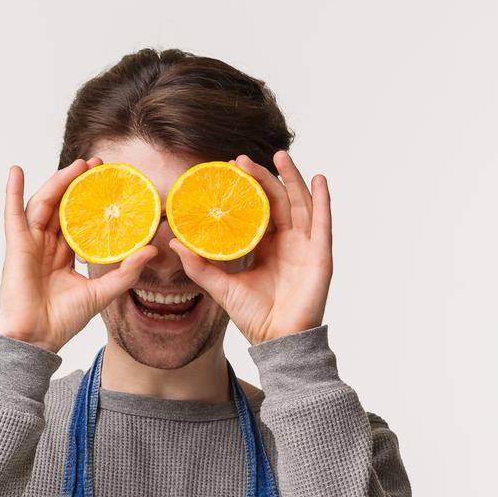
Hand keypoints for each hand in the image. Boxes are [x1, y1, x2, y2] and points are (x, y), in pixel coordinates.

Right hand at [0, 158, 156, 352]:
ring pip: (44, 204)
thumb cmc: (63, 320)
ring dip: (58, 182)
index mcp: (65, 255)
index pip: (80, 220)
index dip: (92, 201)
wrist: (37, 338)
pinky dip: (12, 191)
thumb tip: (152, 250)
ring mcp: (31, 244)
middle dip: (78, 183)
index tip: (110, 182)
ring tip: (76, 165)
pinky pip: (13, 214)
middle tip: (97, 165)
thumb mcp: (103, 293)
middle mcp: (48, 246)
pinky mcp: (17, 246)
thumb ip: (126, 272)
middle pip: (62, 206)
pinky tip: (16, 171)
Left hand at [168, 150, 331, 344]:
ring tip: (279, 156)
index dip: (248, 188)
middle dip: (263, 177)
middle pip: (278, 200)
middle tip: (242, 159)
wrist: (275, 340)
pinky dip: (323, 201)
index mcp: (267, 246)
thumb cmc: (254, 316)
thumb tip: (174, 242)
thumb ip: (199, 266)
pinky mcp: (320, 256)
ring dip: (292, 178)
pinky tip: (319, 180)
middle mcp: (288, 242)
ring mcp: (306, 247)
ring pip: (300, 204)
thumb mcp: (221, 287)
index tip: (230, 169)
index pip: (259, 208)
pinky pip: (323, 224)